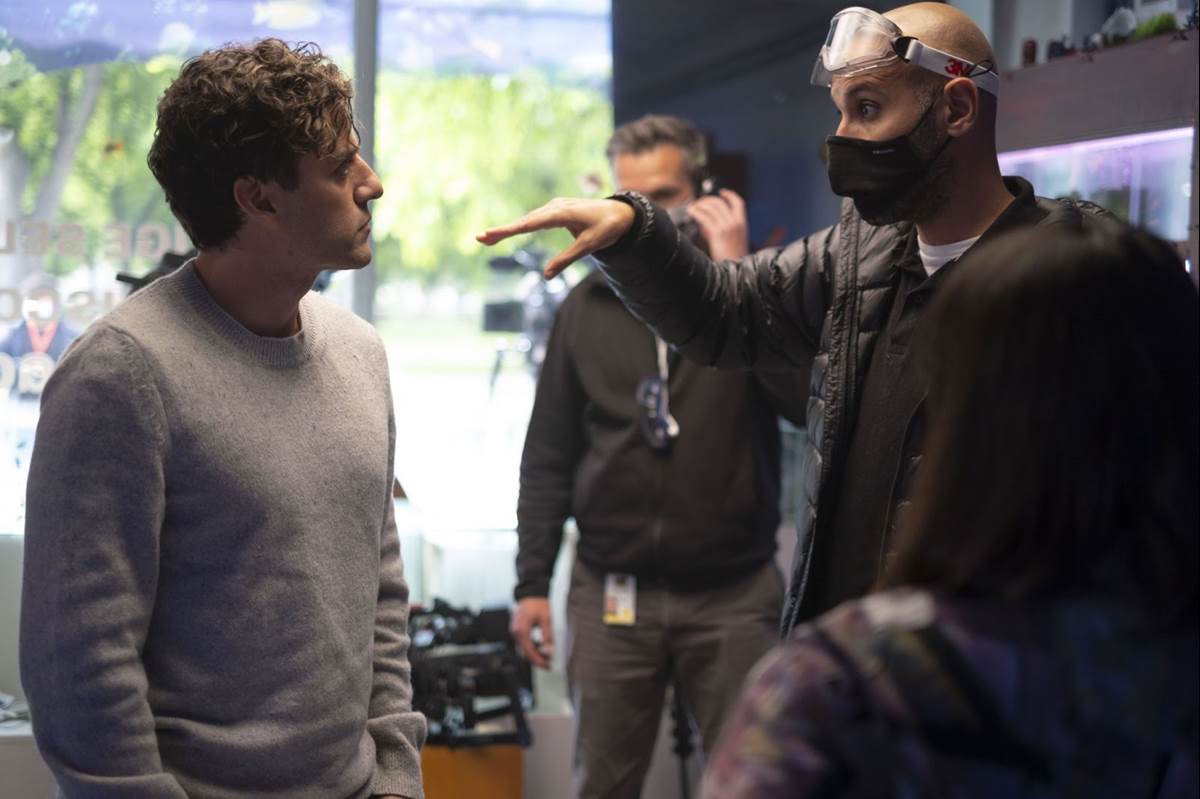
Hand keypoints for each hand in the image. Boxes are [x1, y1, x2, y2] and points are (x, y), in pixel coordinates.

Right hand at [476, 198, 635, 277]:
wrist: (622, 212)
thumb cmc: (607, 228)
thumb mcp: (589, 246)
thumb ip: (566, 260)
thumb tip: (546, 276)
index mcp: (561, 213)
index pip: (529, 224)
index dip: (509, 230)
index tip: (491, 234)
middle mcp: (555, 206)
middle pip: (524, 221)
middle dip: (502, 230)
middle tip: (479, 238)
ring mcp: (555, 206)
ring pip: (528, 219)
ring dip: (509, 229)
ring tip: (488, 238)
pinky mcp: (557, 209)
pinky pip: (535, 218)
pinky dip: (521, 226)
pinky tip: (508, 232)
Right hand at [511, 597, 554, 668]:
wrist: (530, 593)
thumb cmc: (537, 603)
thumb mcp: (546, 619)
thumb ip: (547, 636)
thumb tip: (549, 651)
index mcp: (521, 630)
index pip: (530, 651)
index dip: (539, 661)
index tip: (547, 666)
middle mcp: (516, 632)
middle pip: (526, 652)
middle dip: (537, 659)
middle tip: (549, 664)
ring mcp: (515, 631)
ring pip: (525, 648)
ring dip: (535, 654)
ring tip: (547, 656)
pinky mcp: (517, 630)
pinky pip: (524, 642)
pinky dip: (532, 647)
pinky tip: (541, 647)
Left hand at [688, 189, 748, 260]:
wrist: (734, 273)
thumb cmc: (731, 260)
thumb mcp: (732, 241)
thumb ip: (720, 229)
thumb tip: (703, 222)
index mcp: (742, 224)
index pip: (738, 203)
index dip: (729, 195)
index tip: (721, 192)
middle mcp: (735, 223)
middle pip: (720, 202)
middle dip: (707, 200)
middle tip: (698, 204)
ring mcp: (727, 227)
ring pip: (711, 207)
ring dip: (699, 205)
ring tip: (692, 209)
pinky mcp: (717, 233)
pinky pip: (704, 217)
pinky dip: (695, 212)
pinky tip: (690, 213)